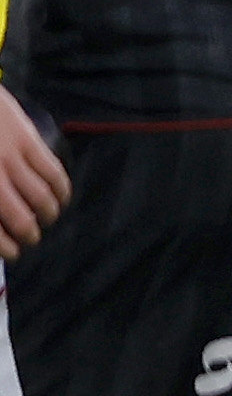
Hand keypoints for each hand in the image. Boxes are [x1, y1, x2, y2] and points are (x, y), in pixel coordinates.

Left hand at [0, 87, 66, 253]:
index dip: (5, 246)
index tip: (12, 254)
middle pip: (20, 217)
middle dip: (29, 234)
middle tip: (32, 238)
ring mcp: (11, 158)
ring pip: (41, 197)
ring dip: (49, 214)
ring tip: (48, 218)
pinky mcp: (29, 142)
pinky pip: (53, 172)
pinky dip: (62, 189)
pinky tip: (62, 196)